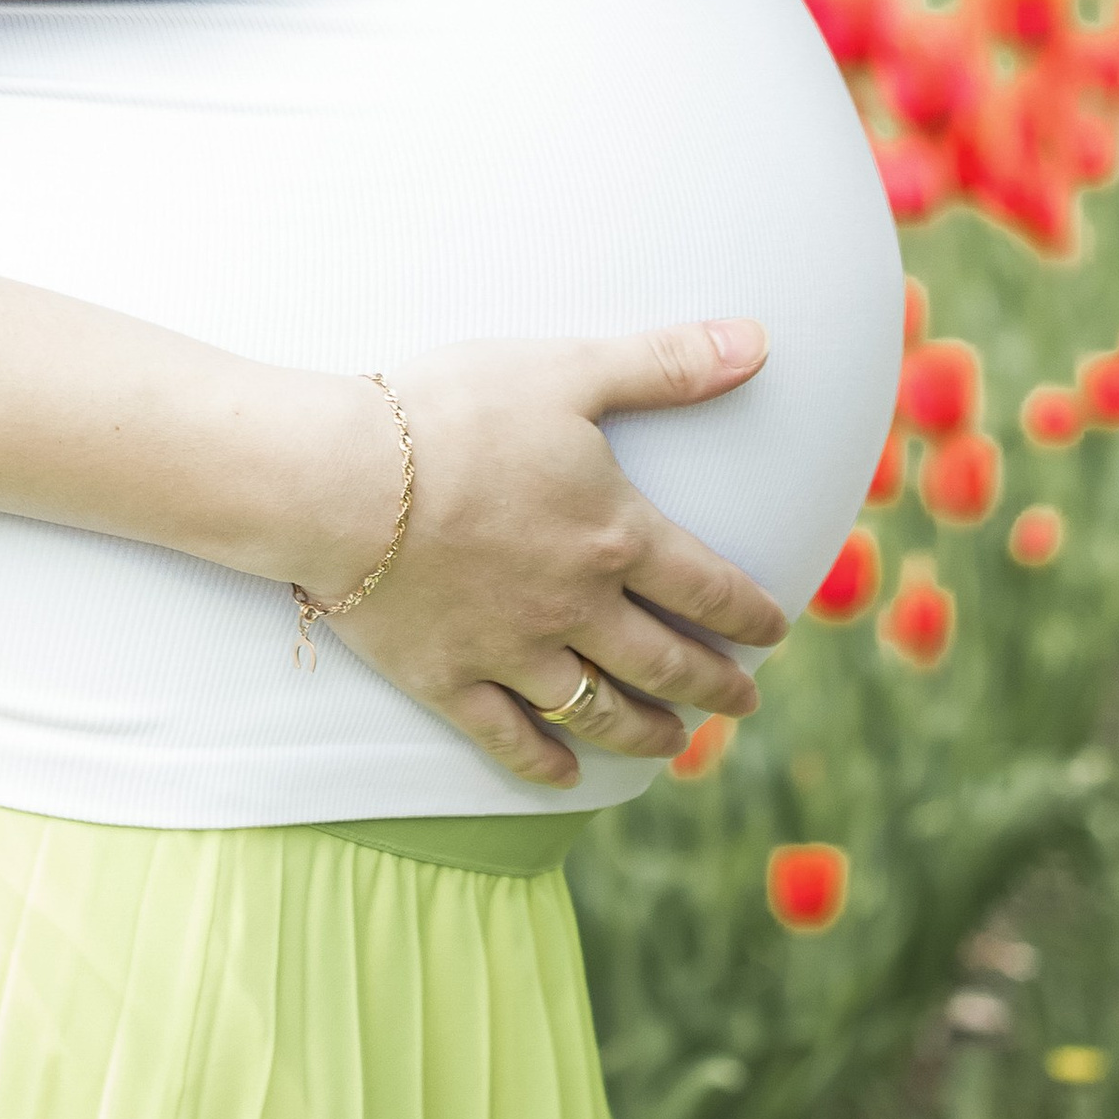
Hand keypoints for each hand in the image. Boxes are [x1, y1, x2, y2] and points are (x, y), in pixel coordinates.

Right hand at [282, 320, 786, 787]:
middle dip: (713, 687)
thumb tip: (759, 341)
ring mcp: (513, 653)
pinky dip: (548, 764)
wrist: (344, 481)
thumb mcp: (569, 371)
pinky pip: (511, 739)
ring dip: (647, 733)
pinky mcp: (450, 681)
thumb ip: (666, 363)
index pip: (706, 587)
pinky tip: (570, 776)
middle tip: (743, 704)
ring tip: (677, 745)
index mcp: (615, 534)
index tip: (774, 633)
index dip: (748, 614)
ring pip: (600, 710)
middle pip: (664, 661)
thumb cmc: (456, 413)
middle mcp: (577, 607)